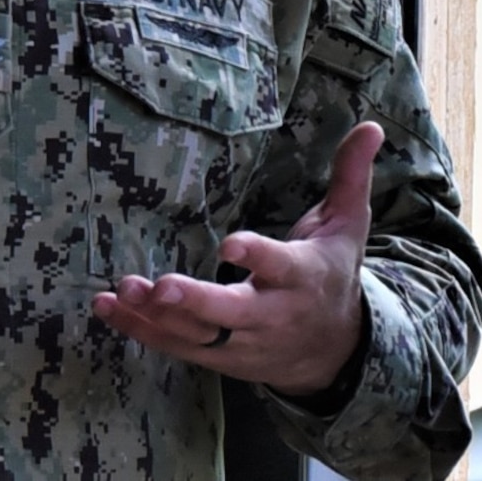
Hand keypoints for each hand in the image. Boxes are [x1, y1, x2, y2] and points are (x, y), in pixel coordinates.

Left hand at [91, 120, 384, 395]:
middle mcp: (272, 314)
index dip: (257, 256)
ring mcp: (243, 341)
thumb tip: (371, 126)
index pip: (280, 266)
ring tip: (123, 290)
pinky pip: (176, 348)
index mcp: (302, 276)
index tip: (231, 245)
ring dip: (156, 316)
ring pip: (197, 336)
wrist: (333, 350)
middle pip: (231, 313)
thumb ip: (351, 174)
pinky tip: (110, 307)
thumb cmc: (334, 271)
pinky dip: (141, 330)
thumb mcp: (349, 223)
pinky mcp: (219, 357)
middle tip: (161, 286)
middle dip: (196, 302)